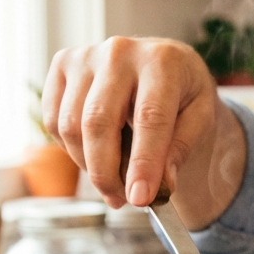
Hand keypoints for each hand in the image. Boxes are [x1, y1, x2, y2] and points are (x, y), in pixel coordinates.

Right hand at [42, 37, 246, 229]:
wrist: (162, 62)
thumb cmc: (182, 93)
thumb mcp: (199, 117)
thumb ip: (180, 149)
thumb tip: (160, 185)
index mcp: (162, 61)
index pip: (149, 118)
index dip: (143, 163)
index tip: (140, 198)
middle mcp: (119, 52)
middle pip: (98, 123)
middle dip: (107, 173)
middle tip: (124, 201)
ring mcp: (85, 56)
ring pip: (71, 126)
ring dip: (89, 167)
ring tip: (114, 183)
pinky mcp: (62, 65)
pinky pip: (54, 122)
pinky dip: (72, 150)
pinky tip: (96, 155)